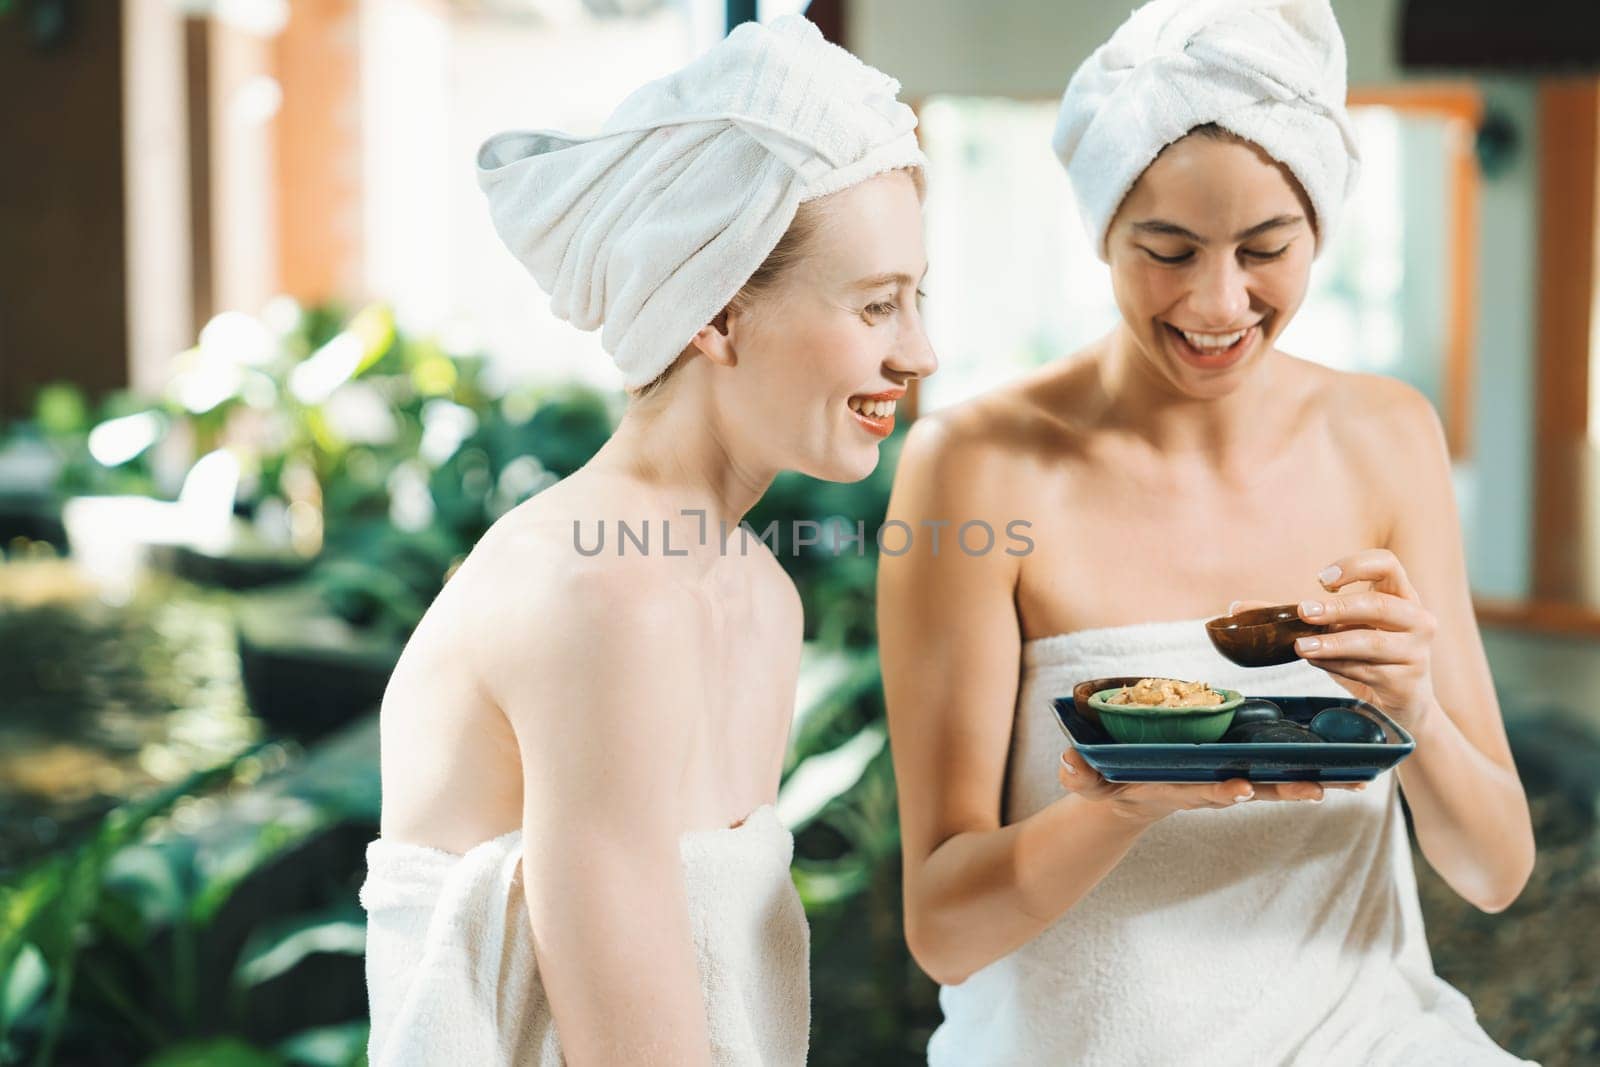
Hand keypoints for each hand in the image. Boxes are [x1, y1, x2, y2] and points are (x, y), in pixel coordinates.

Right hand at [1057, 746, 1361, 825]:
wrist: (1128, 798)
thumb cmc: (1107, 784)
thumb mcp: (1087, 781)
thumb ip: (1077, 775)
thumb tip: (1068, 763)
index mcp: (1175, 788)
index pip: (1199, 791)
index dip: (1219, 791)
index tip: (1239, 789)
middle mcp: (1208, 788)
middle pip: (1253, 791)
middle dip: (1285, 792)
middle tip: (1320, 792)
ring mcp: (1226, 782)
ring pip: (1275, 784)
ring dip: (1314, 783)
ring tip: (1355, 781)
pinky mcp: (1237, 773)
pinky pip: (1279, 774)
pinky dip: (1313, 773)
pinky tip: (1349, 769)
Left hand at [1291, 549, 1438, 732]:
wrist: (1401, 706)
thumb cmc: (1366, 657)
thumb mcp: (1338, 630)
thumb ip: (1294, 617)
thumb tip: (1236, 609)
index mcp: (1400, 596)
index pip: (1388, 564)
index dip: (1356, 566)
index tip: (1322, 580)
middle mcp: (1416, 619)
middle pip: (1379, 605)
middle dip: (1338, 608)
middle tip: (1303, 612)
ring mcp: (1415, 651)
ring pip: (1372, 642)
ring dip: (1333, 643)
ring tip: (1301, 646)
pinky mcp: (1407, 681)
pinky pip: (1368, 670)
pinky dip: (1338, 666)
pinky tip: (1317, 662)